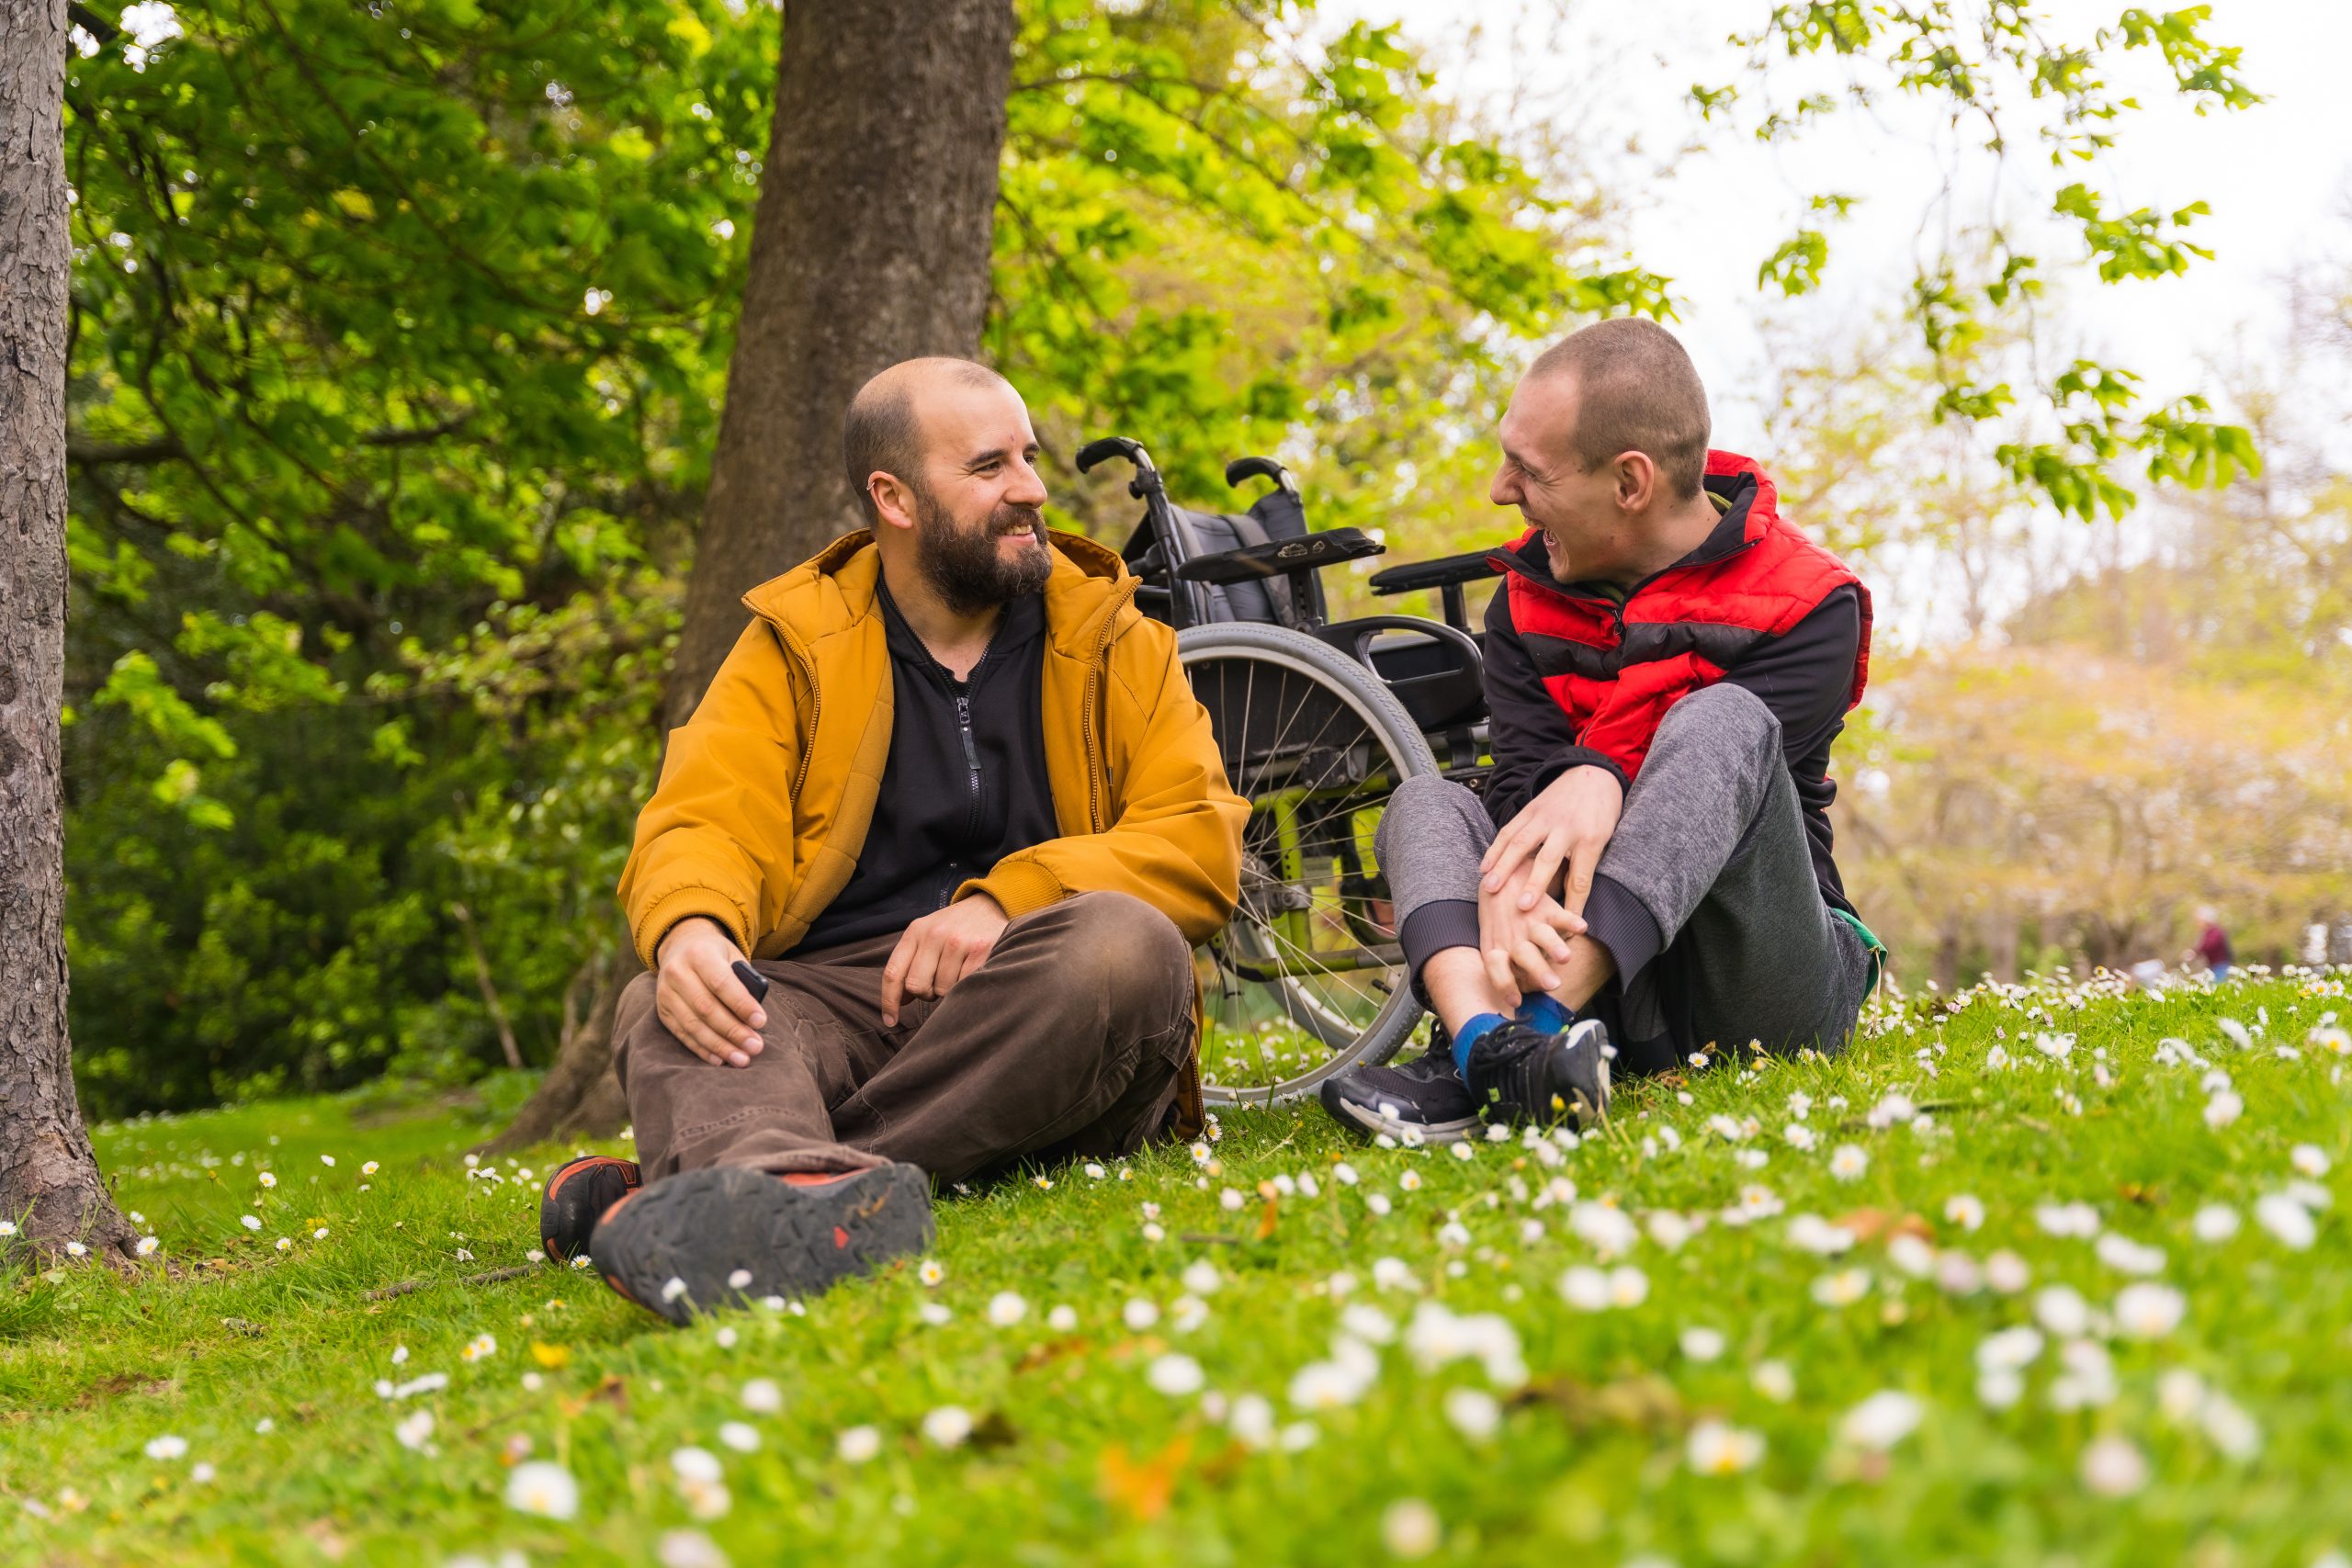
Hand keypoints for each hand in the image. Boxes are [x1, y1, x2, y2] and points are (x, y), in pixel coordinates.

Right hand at [655, 917, 767, 1067]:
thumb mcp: (731, 956)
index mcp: (698, 954)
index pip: (721, 983)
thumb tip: (753, 1017)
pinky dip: (702, 1050)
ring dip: (719, 1046)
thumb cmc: (716, 956)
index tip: (761, 1022)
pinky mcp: (663, 1012)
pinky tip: (720, 1059)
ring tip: (741, 1059)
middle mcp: (677, 973)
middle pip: (706, 1008)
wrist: (681, 947)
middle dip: (733, 1031)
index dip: (741, 1005)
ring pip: (693, 1026)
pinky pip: (683, 1035)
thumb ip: (743, 981)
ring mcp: (666, 994)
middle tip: (755, 1047)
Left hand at [881, 894, 1009, 1026]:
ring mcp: (958, 941)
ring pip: (942, 990)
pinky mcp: (980, 948)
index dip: (889, 1001)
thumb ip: (911, 965)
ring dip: (949, 990)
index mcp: (916, 931)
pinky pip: (964, 985)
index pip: (893, 972)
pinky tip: (971, 972)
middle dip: (926, 994)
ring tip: (958, 974)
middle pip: (916, 986)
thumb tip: (901, 1001)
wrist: (990, 905)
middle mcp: (934, 934)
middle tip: (938, 985)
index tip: (890, 1021)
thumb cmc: (954, 928)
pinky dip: (966, 985)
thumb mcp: (927, 937)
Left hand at [1479, 869, 1584, 994]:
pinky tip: (1582, 927)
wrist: (1500, 878)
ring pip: (1542, 935)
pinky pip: (1560, 915)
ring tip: (1565, 957)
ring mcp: (1529, 921)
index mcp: (1496, 946)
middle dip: (1537, 970)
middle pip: (1524, 955)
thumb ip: (1503, 968)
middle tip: (1552, 984)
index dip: (1504, 984)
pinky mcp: (1545, 907)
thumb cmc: (1496, 920)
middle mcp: (1513, 936)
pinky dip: (1571, 920)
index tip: (1516, 1001)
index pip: (1495, 968)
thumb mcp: (1492, 943)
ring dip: (1554, 946)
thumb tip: (1514, 1001)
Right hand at [1480, 764, 1622, 916]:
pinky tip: (1485, 866)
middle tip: (1522, 906)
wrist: (1594, 774)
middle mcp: (1566, 827)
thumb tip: (1572, 905)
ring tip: (1490, 887)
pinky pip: (1509, 830)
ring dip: (1504, 866)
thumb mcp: (1604, 840)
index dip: (1573, 903)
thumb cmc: (1601, 813)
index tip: (1566, 926)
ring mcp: (1545, 817)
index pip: (1581, 877)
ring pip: (1521, 844)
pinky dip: (1495, 849)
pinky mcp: (1530, 809)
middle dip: (1534, 884)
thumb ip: (1585, 868)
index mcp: (1590, 839)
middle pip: (1548, 859)